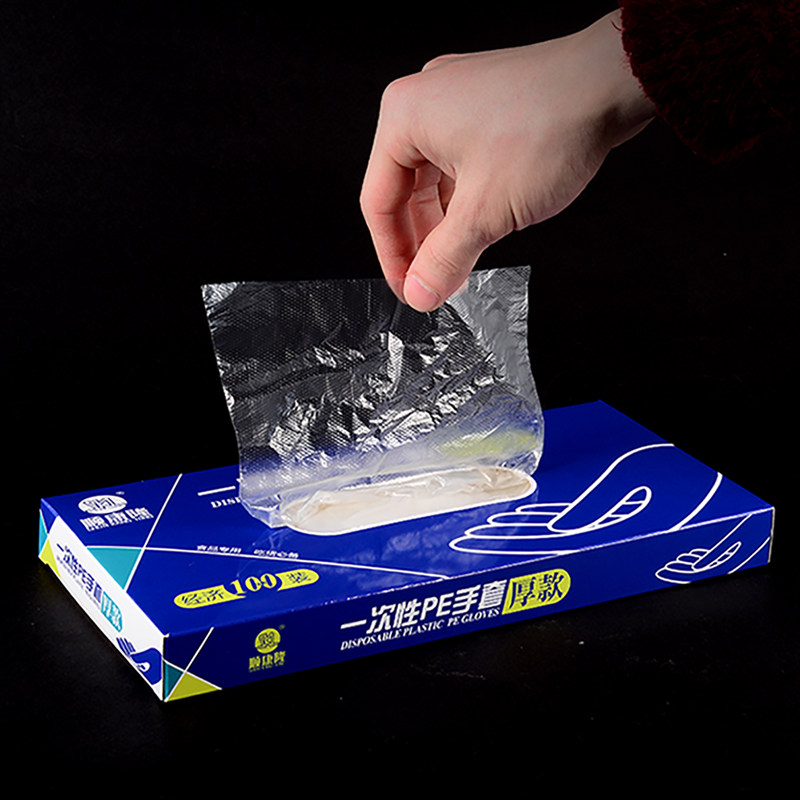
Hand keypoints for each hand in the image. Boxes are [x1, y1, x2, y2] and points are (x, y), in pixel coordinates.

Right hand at [360, 10, 654, 310]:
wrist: (612, 83)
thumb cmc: (549, 129)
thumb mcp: (486, 212)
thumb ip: (445, 259)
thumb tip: (420, 293)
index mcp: (404, 118)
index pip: (378, 204)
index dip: (393, 258)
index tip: (411, 292)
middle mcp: (423, 103)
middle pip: (403, 193)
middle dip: (422, 243)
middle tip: (436, 284)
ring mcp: (456, 102)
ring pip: (434, 182)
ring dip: (445, 227)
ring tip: (460, 264)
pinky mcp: (487, 108)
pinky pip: (460, 166)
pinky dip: (466, 202)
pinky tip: (481, 230)